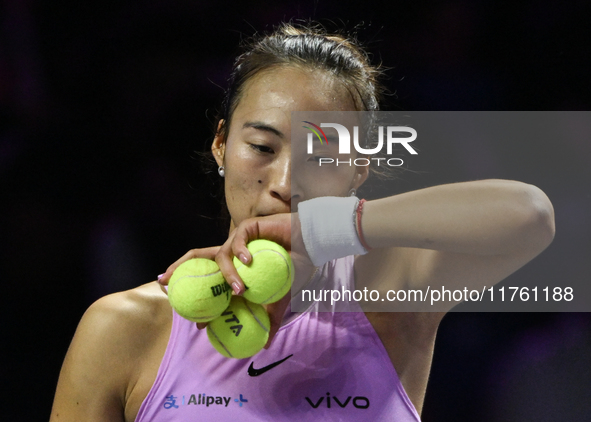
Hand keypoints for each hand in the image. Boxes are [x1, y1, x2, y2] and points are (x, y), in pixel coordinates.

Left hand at [158, 213, 314, 345]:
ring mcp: (237, 241)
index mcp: (234, 270)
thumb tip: (265, 345)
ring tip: (240, 290)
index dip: (195, 297)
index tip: (192, 320)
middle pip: (195, 259)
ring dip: (228, 275)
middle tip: (164, 283)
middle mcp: (231, 254)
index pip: (208, 282)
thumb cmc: (294, 269)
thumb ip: (271, 317)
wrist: (310, 247)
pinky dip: (241, 253)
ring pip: (220, 256)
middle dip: (177, 269)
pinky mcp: (248, 229)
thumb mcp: (280, 298)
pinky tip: (248, 262)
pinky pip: (238, 242)